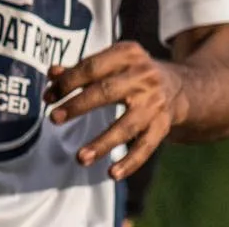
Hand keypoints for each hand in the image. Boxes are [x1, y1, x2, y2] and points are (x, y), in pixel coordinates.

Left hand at [48, 42, 184, 181]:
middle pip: (107, 92)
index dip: (68, 82)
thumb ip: (82, 69)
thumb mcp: (112, 63)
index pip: (93, 67)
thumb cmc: (133, 74)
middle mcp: (144, 76)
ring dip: (102, 143)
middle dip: (79, 106)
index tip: (49, 97)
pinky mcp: (162, 124)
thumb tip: (52, 73)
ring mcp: (155, 102)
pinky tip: (112, 173)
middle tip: (54, 119)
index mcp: (128, 54)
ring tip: (80, 158)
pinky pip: (146, 146)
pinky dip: (130, 161)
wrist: (180, 86)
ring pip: (127, 125)